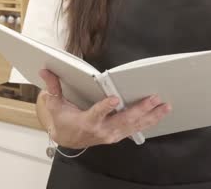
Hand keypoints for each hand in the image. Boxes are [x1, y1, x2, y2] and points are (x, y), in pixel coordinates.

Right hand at [38, 69, 171, 147]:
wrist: (67, 140)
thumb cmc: (64, 121)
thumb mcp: (56, 105)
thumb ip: (53, 87)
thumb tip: (46, 71)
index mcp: (86, 122)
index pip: (96, 114)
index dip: (105, 107)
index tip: (113, 99)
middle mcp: (102, 130)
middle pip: (123, 120)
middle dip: (140, 109)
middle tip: (153, 99)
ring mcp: (112, 134)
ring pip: (134, 126)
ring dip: (151, 116)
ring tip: (164, 106)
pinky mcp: (119, 135)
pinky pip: (137, 129)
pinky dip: (150, 121)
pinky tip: (160, 113)